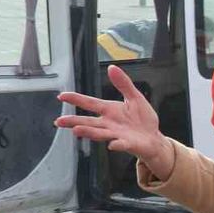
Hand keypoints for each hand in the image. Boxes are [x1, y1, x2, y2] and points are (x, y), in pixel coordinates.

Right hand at [56, 65, 174, 176]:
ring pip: (100, 133)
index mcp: (110, 110)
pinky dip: (117, 144)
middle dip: (74, 122)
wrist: (154, 138)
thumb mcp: (134, 97)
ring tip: (77, 130)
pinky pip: (121, 144)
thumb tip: (112, 67)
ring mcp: (117, 135)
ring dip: (89, 132)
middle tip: (60, 121)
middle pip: (89, 122)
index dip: (77, 99)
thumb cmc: (142, 119)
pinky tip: (112, 144)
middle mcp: (109, 124)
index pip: (90, 103)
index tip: (62, 96)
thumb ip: (123, 84)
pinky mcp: (128, 144)